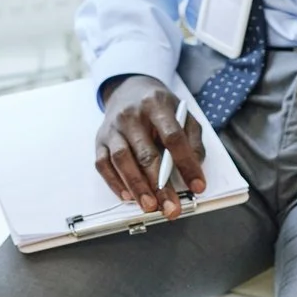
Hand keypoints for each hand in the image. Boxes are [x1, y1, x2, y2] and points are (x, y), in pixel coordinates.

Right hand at [95, 75, 206, 219]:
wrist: (128, 89)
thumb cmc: (159, 107)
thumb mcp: (183, 114)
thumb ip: (193, 140)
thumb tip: (195, 171)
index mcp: (156, 104)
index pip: (173, 137)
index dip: (186, 163)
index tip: (197, 186)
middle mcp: (131, 115)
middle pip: (145, 153)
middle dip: (159, 185)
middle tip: (170, 207)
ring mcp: (113, 128)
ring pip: (121, 159)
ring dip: (136, 186)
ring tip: (149, 206)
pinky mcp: (100, 140)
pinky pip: (103, 164)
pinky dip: (114, 182)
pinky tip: (128, 196)